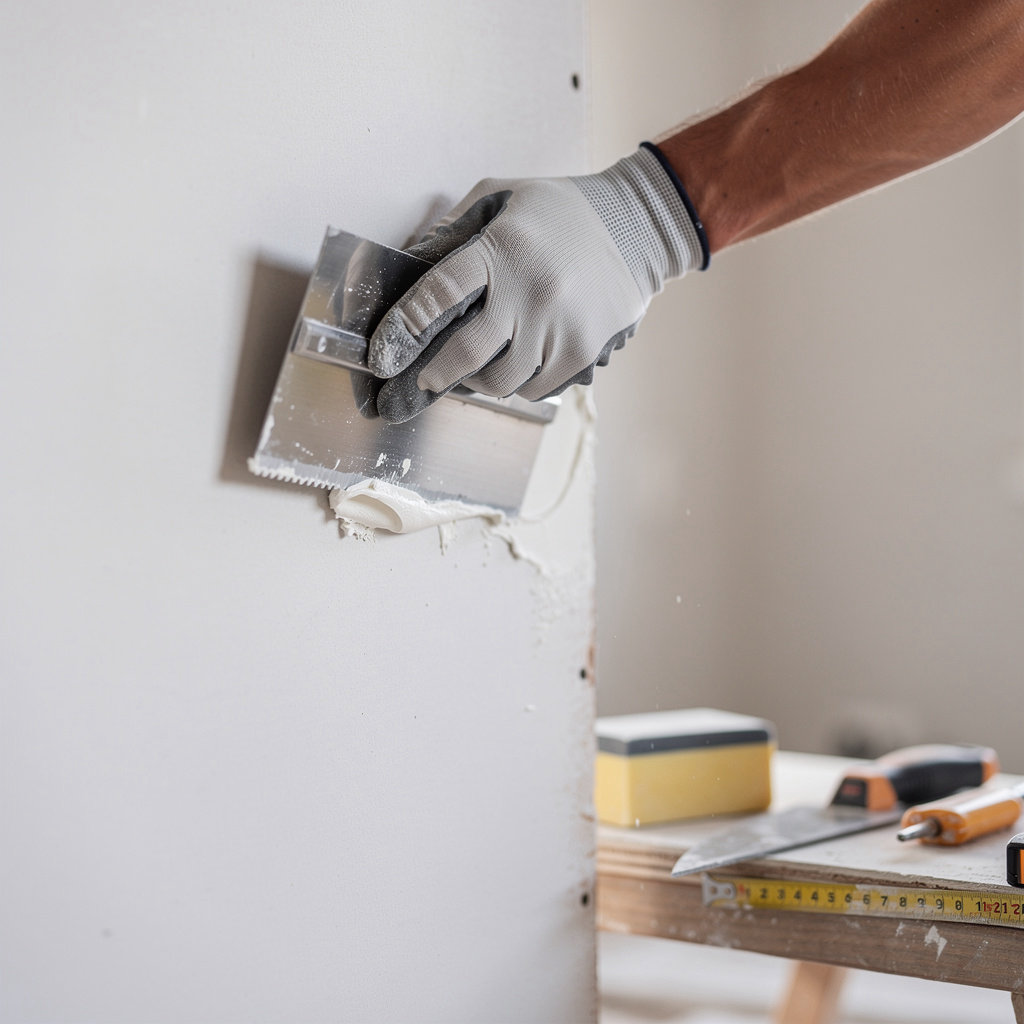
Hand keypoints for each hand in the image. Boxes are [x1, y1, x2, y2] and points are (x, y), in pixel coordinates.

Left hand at [368, 144, 707, 422]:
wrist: (638, 228)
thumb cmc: (560, 211)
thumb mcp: (502, 196)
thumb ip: (455, 226)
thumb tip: (411, 258)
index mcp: (502, 249)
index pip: (440, 293)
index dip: (406, 327)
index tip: (384, 352)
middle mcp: (529, 292)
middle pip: (467, 353)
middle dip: (435, 374)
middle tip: (424, 379)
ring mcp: (559, 326)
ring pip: (502, 380)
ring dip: (479, 380)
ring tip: (476, 368)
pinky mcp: (582, 350)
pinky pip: (536, 387)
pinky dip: (519, 384)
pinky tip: (517, 365)